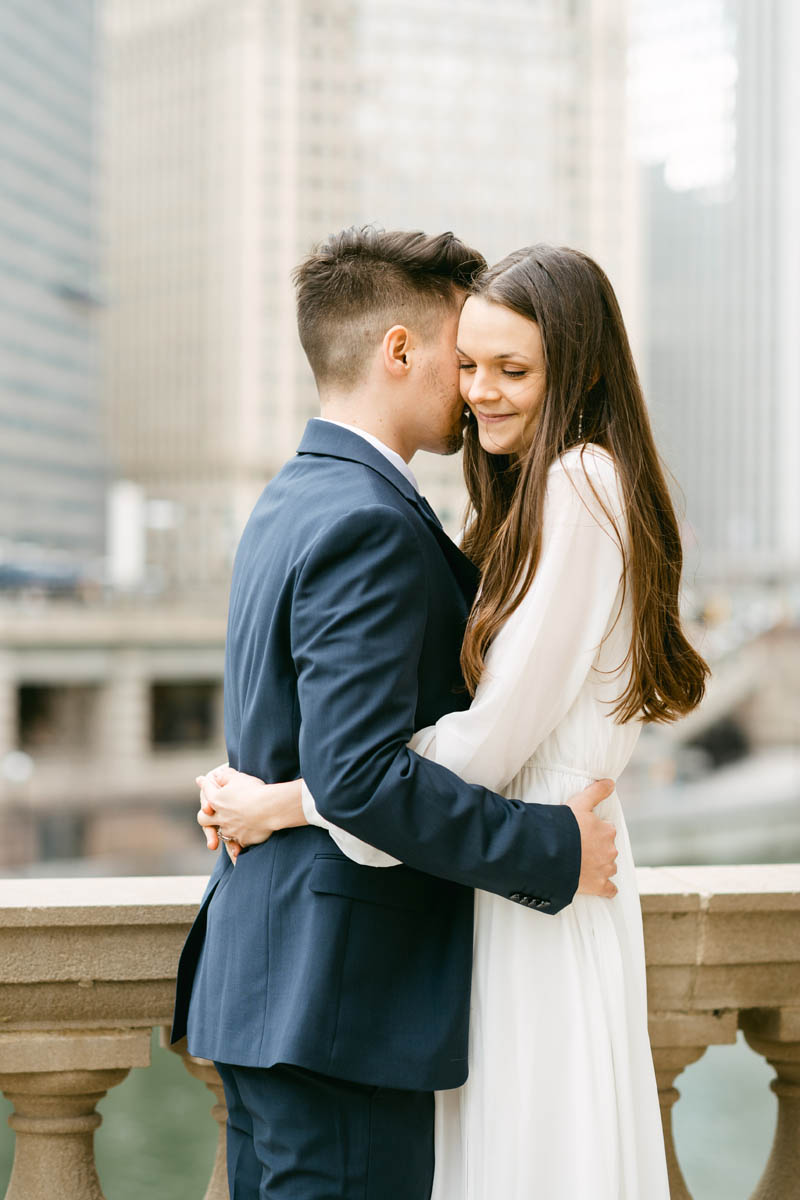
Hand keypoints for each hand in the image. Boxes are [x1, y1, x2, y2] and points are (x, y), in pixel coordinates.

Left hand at [196, 768, 306, 857]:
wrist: (270, 809)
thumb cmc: (254, 790)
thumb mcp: (238, 778)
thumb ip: (225, 776)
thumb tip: (217, 775)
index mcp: (216, 800)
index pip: (206, 790)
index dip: (204, 784)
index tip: (200, 780)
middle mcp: (220, 817)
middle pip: (203, 819)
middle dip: (205, 815)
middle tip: (207, 811)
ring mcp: (230, 830)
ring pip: (221, 833)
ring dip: (223, 830)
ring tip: (230, 826)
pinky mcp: (242, 840)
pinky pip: (238, 842)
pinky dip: (239, 841)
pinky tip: (244, 838)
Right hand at [566, 778, 617, 897]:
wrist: (552, 853)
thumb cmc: (564, 826)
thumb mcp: (579, 803)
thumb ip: (596, 791)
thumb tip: (611, 781)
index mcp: (607, 830)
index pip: (606, 830)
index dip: (594, 832)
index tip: (582, 833)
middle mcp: (610, 850)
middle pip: (607, 849)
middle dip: (597, 849)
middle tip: (579, 849)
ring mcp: (605, 869)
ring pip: (608, 867)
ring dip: (600, 866)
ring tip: (583, 866)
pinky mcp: (598, 886)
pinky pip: (609, 890)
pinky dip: (608, 890)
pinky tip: (605, 890)